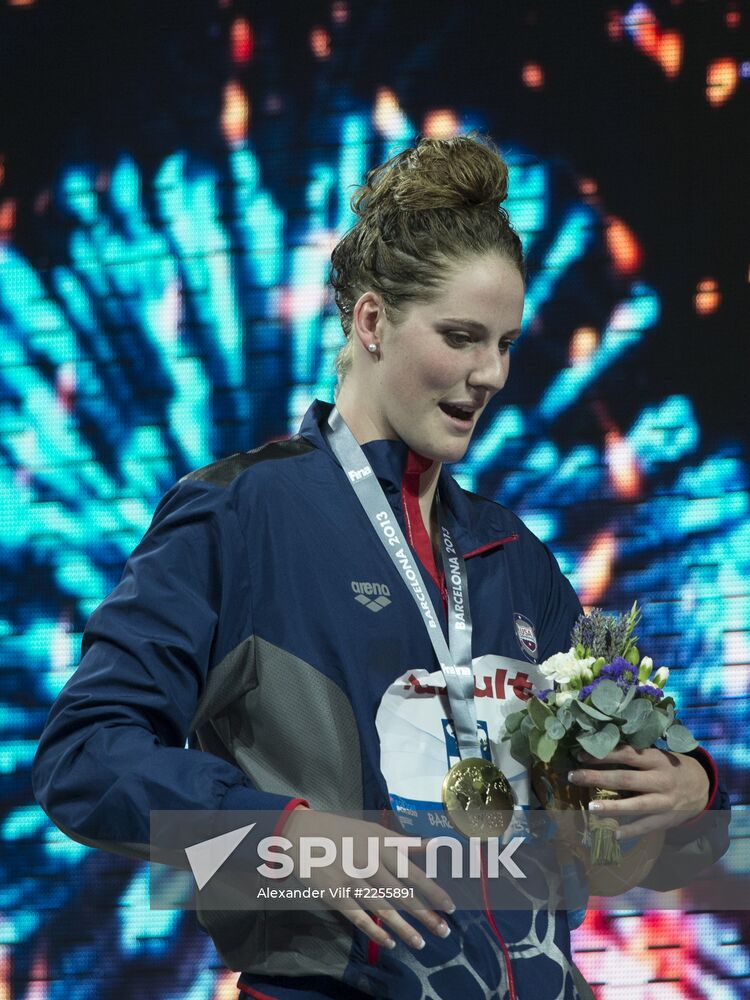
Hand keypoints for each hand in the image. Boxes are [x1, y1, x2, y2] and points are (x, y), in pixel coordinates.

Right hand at [282, 807, 454, 950]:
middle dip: (425, 913)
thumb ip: (404, 842)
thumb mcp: (373, 830)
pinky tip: (389, 942)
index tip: (450, 906)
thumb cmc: (341, 831)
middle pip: (402, 893)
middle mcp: (369, 862)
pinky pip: (358, 916)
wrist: (301, 832)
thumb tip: (434, 844)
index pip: (413, 871)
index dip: (432, 890)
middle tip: (444, 932)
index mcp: (381, 844)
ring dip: (404, 927)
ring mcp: (351, 879)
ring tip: (421, 943)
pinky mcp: (335, 894)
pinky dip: (374, 931)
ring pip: (382, 908)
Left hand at [567, 745, 708, 839]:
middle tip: (573, 776)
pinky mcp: (667, 819)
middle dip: (597, 778)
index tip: (579, 755)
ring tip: (590, 808)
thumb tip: (599, 748)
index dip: (603, 754)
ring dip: (612, 807)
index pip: (626, 754)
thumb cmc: (670, 766)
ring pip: (636, 805)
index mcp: (656, 759)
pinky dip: (630, 831)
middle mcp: (660, 779)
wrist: (703, 786)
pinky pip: (646, 827)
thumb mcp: (658, 754)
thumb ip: (635, 754)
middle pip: (625, 779)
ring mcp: (664, 801)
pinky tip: (613, 834)